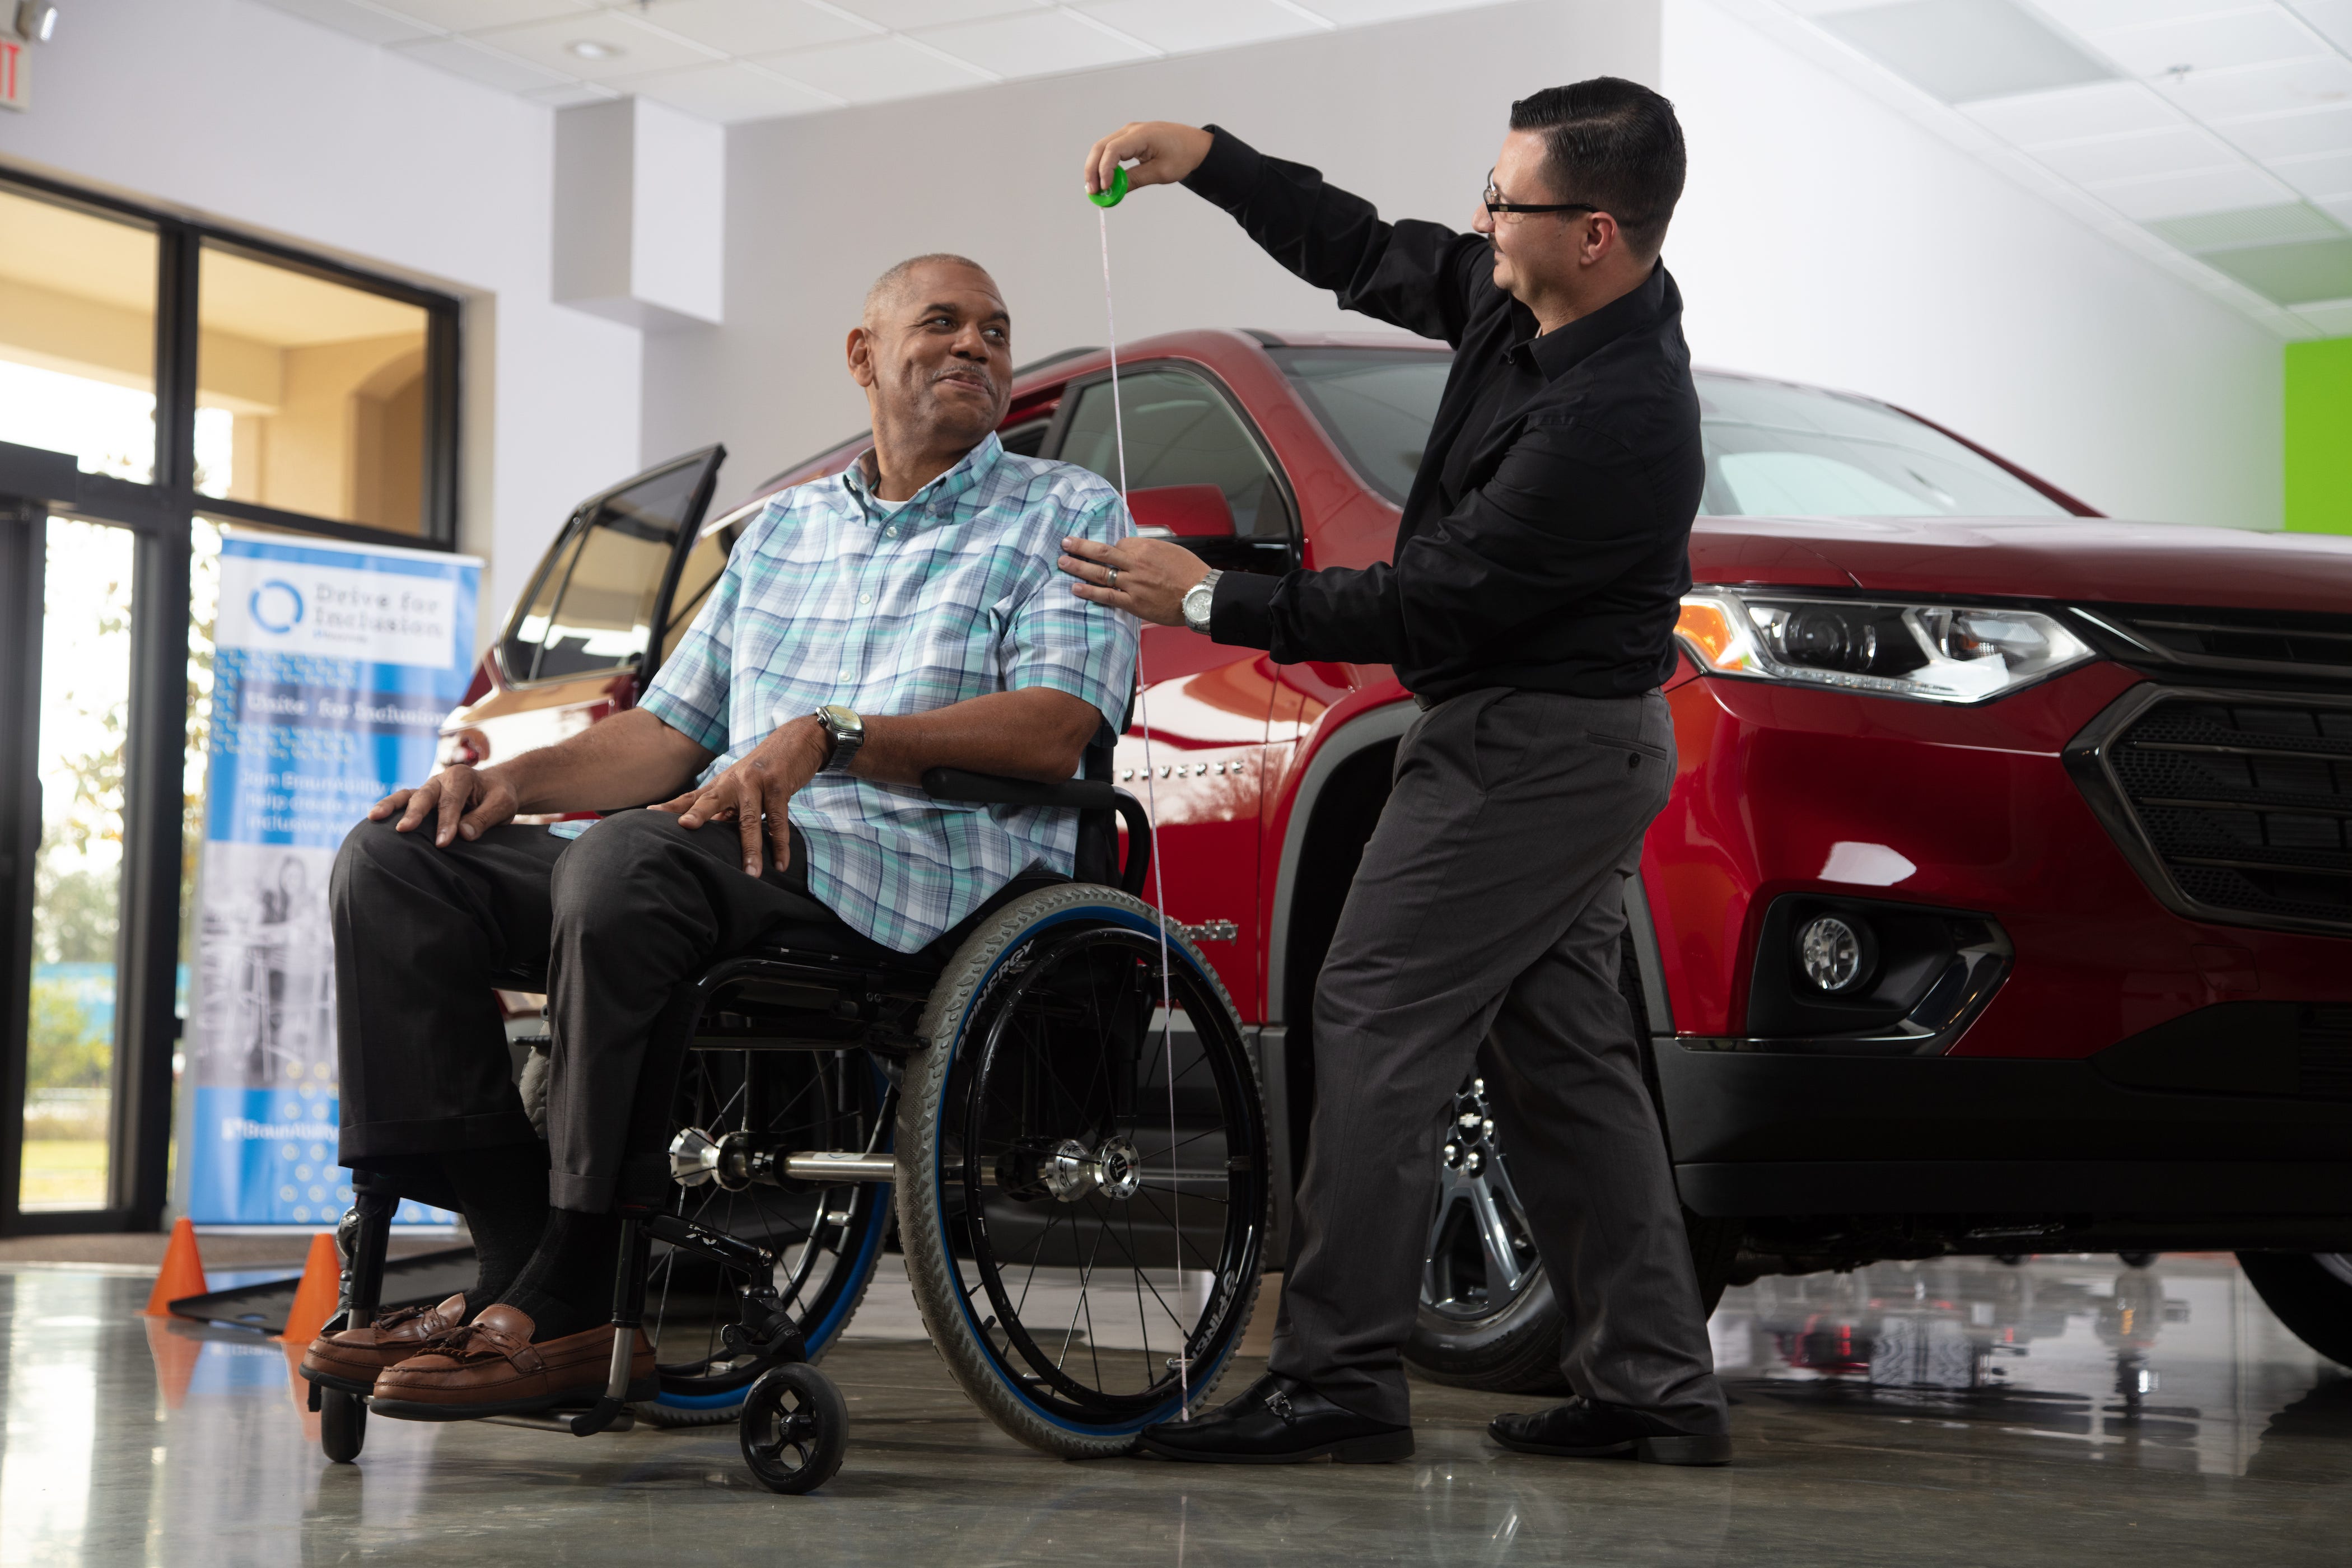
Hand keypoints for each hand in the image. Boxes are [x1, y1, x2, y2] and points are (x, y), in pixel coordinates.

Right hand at [371, 765, 518, 847]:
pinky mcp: (422, 799)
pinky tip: (374, 820)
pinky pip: (404, 802)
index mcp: (461, 777)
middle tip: (403, 830)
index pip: (451, 802)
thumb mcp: (503, 805)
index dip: (447, 822)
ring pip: (407, 795)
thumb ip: (484, 818)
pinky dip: (390, 809)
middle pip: (425, 796)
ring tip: (374, 817)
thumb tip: (463, 834)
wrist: (496, 788)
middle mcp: (441, 780)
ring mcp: (429, 789)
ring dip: (390, 806)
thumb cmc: (500, 797)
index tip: (443, 843)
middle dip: (414, 813)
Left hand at [649, 716, 829, 875]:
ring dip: (752, 849)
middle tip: (684, 827)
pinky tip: (780, 863)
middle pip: (712, 800)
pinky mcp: (779, 787)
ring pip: (751, 820)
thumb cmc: (764, 769)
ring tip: (750, 873)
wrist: (796, 740)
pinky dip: (780, 844)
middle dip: (698, 814)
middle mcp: (735, 781)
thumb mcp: (740, 785)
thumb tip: (708, 836)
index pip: (692, 796)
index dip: (671, 806)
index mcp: (722, 784)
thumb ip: (725, 807)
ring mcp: (757, 783)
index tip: (648, 814)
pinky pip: (779, 821)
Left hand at [1059, 535, 1206, 627]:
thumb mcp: (1171, 551)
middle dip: (1080, 547)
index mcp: (1145, 547)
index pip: (1120, 543)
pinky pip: (1107, 596)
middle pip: (1102, 552)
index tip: (1106, 553)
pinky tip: (1076, 588)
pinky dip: (1090, 592)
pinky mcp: (1133, 602)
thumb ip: (1150, 551)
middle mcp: (1135, 563)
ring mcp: (1133, 583)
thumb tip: (1136, 551)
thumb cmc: (1191, 573)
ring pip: (1100, 573)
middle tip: (1065, 543)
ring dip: (1078, 567)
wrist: (1202, 595)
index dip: (1111, 548)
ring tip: (1063, 562)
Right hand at [1083, 121, 1213, 200]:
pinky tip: (1105, 181)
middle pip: (1101, 147)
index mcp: (1142, 135)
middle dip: (1092, 170)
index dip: (1104, 169)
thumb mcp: (1161, 172)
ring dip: (1096, 168)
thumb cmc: (1183, 156)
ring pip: (1102, 148)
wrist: (1195, 144)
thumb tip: (1115, 191)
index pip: (1113, 149)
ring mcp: (1128, 133)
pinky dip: (1104, 165)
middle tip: (1093, 192)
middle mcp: (1131, 130)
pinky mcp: (1129, 139)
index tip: (1105, 188)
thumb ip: (1136, 180)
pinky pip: (1111, 151)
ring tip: (1096, 190)